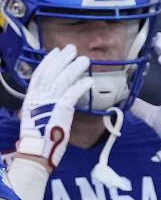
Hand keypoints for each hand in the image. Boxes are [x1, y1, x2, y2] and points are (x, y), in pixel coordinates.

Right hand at [18, 45, 93, 167]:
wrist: (37, 150)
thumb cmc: (38, 137)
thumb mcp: (34, 117)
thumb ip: (41, 105)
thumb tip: (47, 97)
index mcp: (31, 97)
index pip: (39, 74)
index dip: (49, 61)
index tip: (57, 51)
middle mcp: (38, 97)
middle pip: (52, 72)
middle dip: (63, 59)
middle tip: (73, 49)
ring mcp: (49, 102)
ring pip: (63, 79)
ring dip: (75, 68)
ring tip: (85, 60)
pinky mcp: (61, 109)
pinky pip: (72, 93)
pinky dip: (81, 85)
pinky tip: (90, 80)